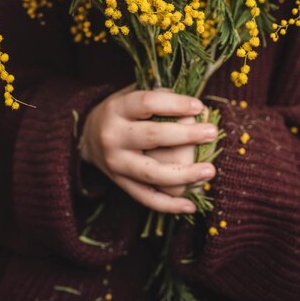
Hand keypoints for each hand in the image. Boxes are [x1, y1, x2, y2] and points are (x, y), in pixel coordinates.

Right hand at [80, 86, 217, 213]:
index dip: (174, 104)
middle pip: (152, 136)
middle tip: (212, 132)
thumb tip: (195, 105)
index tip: (198, 106)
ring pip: (152, 173)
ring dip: (184, 174)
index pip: (147, 103)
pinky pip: (146, 198)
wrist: (87, 137)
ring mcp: (116, 164)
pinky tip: (190, 206)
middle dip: (186, 136)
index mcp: (117, 108)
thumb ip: (159, 95)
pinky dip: (169, 205)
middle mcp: (113, 136)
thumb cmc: (122, 111)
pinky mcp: (120, 184)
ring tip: (210, 170)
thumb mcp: (131, 94)